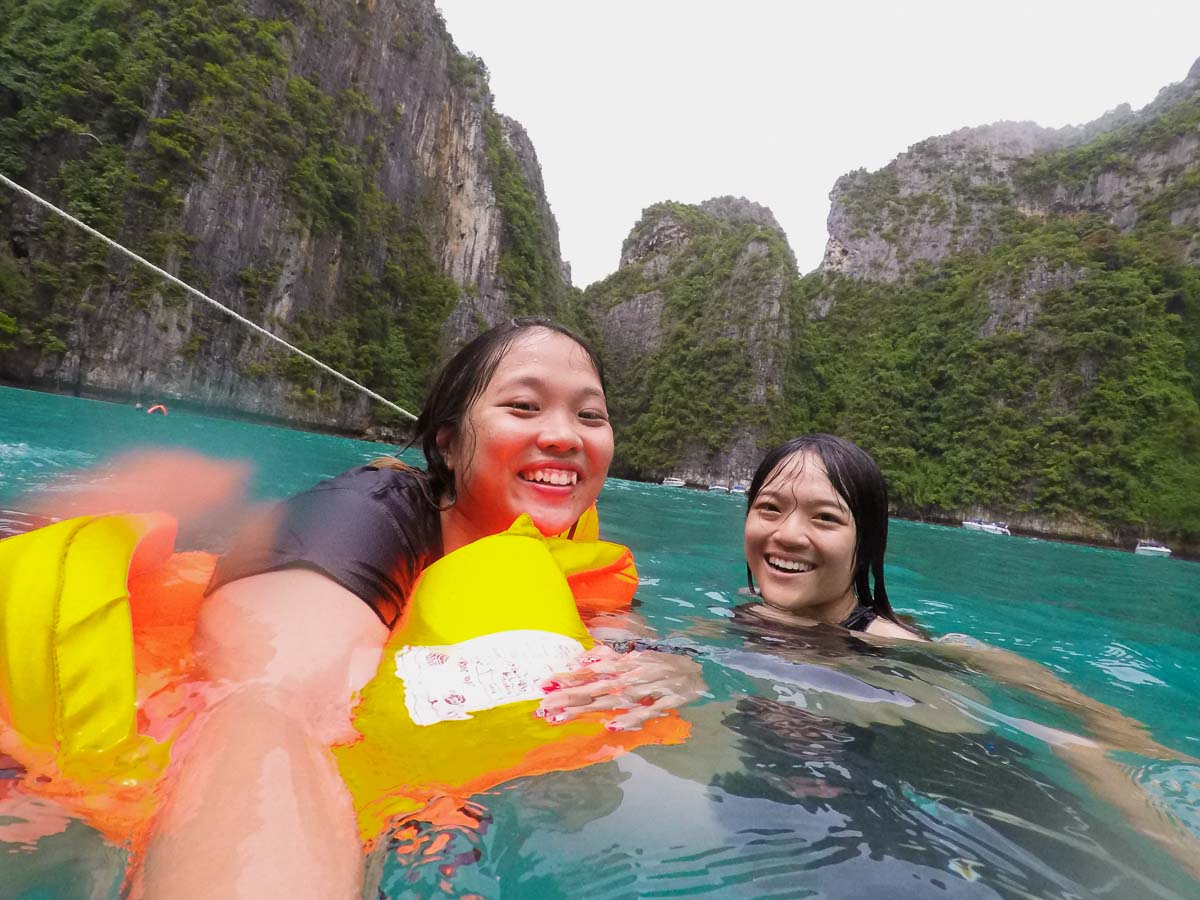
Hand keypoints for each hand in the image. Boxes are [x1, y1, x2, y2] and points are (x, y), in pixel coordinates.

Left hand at [536, 644, 705, 730]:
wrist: (700, 670)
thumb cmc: (663, 666)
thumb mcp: (635, 658)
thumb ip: (609, 659)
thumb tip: (582, 662)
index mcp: (625, 664)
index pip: (591, 670)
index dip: (568, 677)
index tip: (544, 683)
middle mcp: (633, 674)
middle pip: (596, 686)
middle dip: (569, 695)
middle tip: (544, 704)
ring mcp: (650, 688)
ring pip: (614, 699)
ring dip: (588, 708)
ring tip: (562, 716)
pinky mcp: (666, 701)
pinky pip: (646, 711)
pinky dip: (629, 718)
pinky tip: (611, 725)